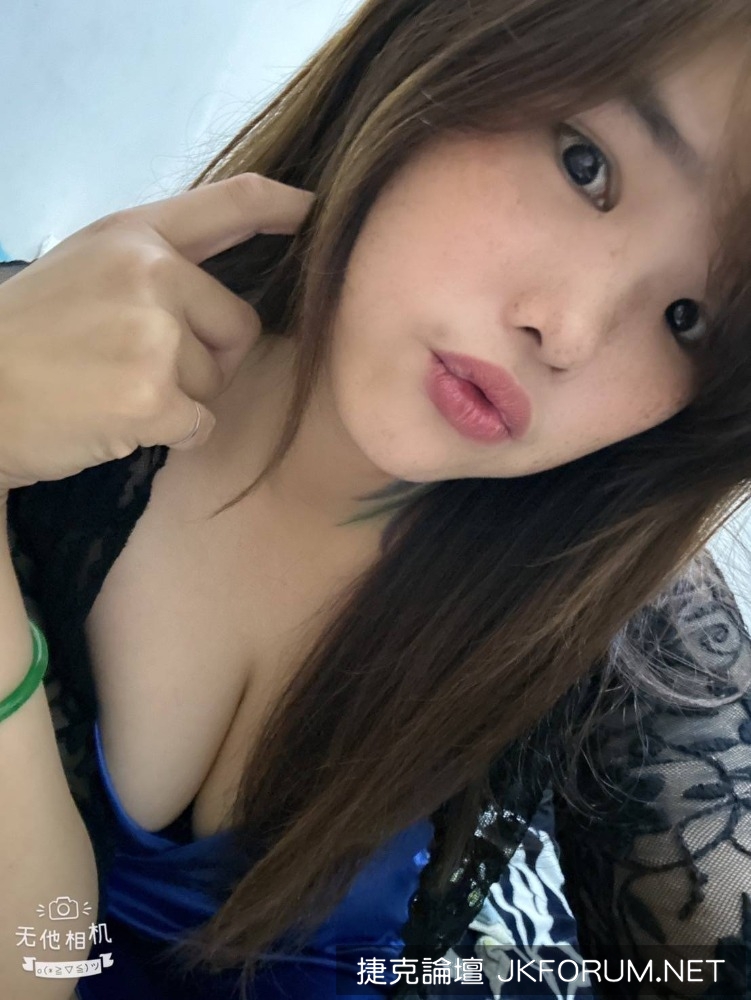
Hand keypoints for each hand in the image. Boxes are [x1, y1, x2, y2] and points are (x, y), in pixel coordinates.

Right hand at [0, 174, 313, 490]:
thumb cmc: (26, 338)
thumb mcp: (84, 269)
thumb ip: (151, 266)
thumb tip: (218, 288)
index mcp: (132, 234)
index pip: (232, 203)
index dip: (286, 207)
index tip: (318, 212)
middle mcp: (151, 272)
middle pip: (241, 325)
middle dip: (208, 356)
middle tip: (137, 365)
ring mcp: (153, 333)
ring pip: (218, 379)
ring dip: (182, 397)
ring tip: (114, 389)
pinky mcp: (153, 395)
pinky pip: (201, 424)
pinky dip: (169, 434)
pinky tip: (116, 420)